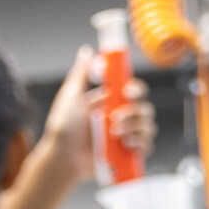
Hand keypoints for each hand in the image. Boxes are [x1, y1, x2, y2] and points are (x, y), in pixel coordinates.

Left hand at [43, 47, 153, 179]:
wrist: (61, 158)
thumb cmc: (62, 129)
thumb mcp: (71, 97)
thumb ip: (81, 73)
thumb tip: (86, 51)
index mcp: (109, 102)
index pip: (133, 91)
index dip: (135, 89)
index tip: (127, 92)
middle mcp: (120, 118)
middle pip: (144, 108)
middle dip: (134, 112)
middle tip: (116, 119)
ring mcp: (124, 136)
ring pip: (147, 126)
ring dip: (136, 128)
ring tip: (116, 134)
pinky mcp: (126, 153)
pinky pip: (146, 146)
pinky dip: (141, 144)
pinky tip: (126, 144)